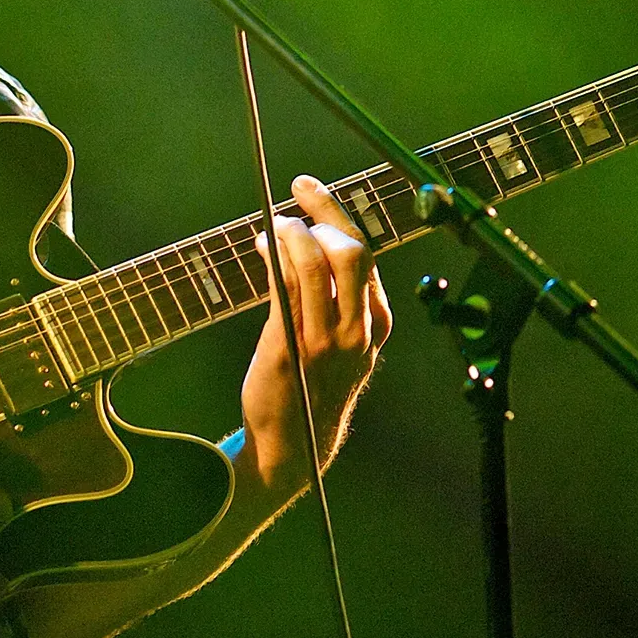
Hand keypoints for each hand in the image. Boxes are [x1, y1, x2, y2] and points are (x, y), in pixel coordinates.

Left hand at [238, 175, 391, 494]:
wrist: (294, 447)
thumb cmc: (314, 388)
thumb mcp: (344, 346)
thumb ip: (340, 302)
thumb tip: (315, 244)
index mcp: (375, 325)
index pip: (366, 256)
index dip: (338, 215)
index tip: (312, 190)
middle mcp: (356, 331)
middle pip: (350, 253)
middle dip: (323, 212)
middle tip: (298, 189)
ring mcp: (323, 341)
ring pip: (312, 265)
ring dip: (289, 233)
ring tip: (272, 225)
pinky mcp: (288, 349)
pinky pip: (283, 287)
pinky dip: (272, 256)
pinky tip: (262, 247)